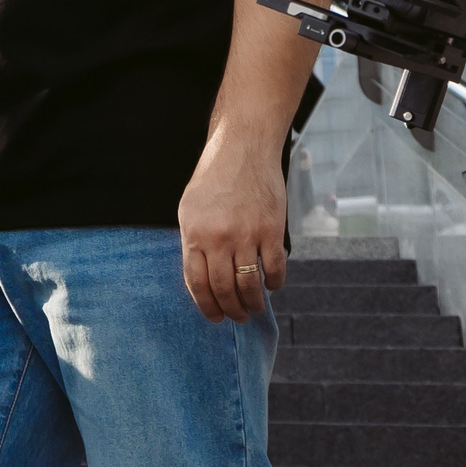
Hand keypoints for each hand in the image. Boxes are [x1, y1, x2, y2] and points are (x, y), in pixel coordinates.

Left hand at [177, 126, 288, 321]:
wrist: (243, 148)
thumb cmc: (214, 178)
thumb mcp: (190, 209)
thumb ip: (194, 242)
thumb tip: (202, 278)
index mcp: (194, 234)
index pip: (197, 283)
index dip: (206, 306)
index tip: (215, 318)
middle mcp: (218, 238)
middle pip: (223, 289)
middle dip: (231, 311)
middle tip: (237, 318)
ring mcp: (246, 235)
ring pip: (249, 285)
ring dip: (253, 304)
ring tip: (255, 309)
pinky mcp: (271, 230)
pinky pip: (275, 269)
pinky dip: (275, 284)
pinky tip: (273, 286)